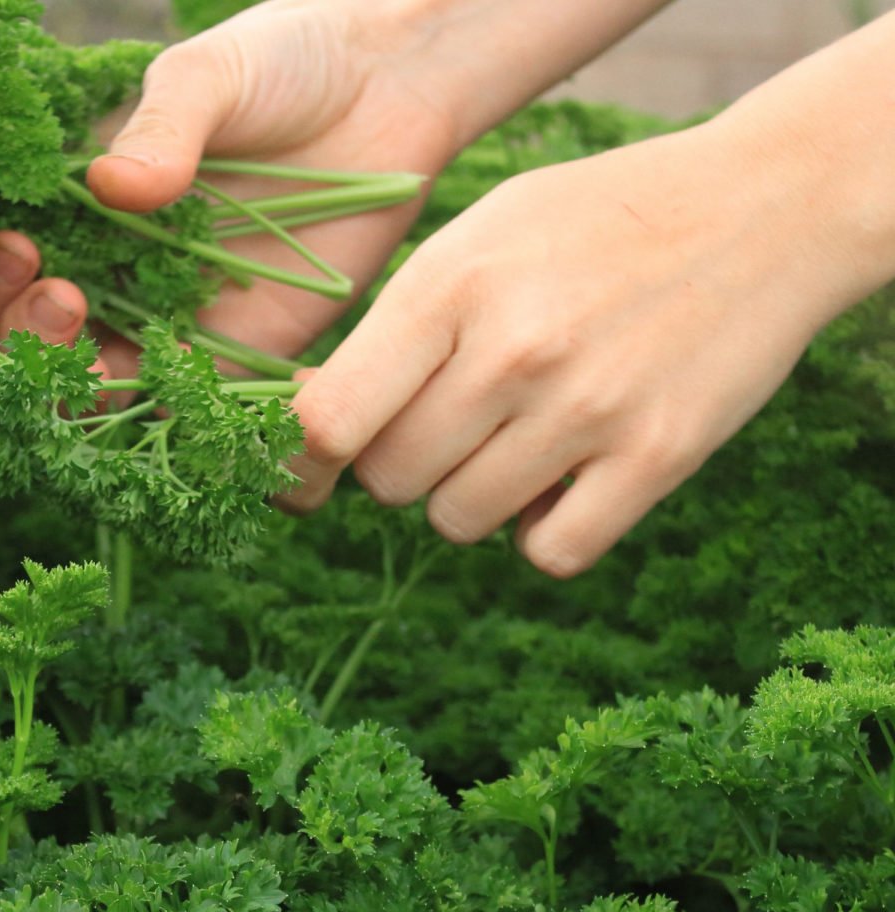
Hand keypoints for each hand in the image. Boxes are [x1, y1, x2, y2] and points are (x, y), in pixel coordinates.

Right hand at [0, 0, 463, 373]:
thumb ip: (163, 126)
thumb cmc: (285, 59)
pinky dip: (175, 417)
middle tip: (61, 299)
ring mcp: (179, 322)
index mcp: (86, 210)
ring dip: (86, 391)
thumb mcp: (210, 76)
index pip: (5, 268)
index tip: (18, 251)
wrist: (392, 82)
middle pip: (37, 345)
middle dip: (24, 340)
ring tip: (106, 350)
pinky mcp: (247, 356)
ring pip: (104, 391)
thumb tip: (109, 186)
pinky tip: (181, 388)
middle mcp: (120, 275)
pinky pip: (195, 411)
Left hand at [288, 117, 866, 576]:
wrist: (760, 207)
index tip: (310, 469)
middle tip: (445, 424)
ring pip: (457, 522)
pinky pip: (550, 554)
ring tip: (512, 438)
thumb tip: (311, 429)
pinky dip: (542, 534)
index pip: (328, 419)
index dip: (301, 461)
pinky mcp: (658, 456)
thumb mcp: (474, 238)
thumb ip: (393, 329)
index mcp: (448, 286)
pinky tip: (561, 481)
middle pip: (389, 480)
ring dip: (468, 496)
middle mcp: (511, 352)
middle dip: (399, 464)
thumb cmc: (589, 224)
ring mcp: (587, 409)